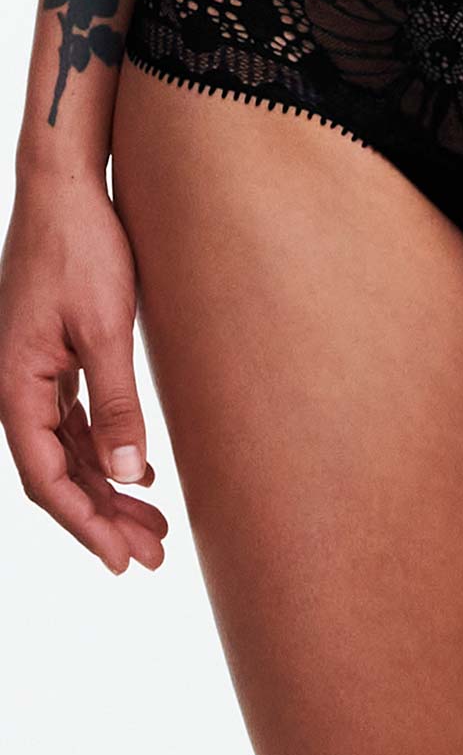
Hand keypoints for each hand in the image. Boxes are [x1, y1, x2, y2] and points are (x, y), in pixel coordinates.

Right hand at [0, 171, 166, 571]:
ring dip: (109, 488)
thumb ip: (119, 405)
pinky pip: (74, 421)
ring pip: (68, 450)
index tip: (123, 562)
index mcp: (15, 387)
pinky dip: (105, 450)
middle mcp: (15, 388)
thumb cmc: (83, 250)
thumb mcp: (106, 329)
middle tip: (153, 555)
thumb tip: (130, 476)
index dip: (85, 526)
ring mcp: (33, 373)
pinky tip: (137, 472)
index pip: (47, 479)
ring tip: (154, 526)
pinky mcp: (54, 357)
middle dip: (103, 519)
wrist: (66, 192)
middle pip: (58, 473)